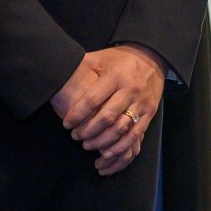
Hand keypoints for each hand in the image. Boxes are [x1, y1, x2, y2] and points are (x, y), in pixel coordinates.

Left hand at [55, 45, 163, 174]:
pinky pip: (135, 135)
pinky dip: (120, 148)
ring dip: (102, 142)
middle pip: (106, 118)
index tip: (66, 124)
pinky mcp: (149, 113)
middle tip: (75, 137)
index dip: (77, 114)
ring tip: (87, 145)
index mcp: (115, 76)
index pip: (93, 100)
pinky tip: (107, 154)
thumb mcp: (100, 57)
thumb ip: (82, 66)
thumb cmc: (120, 59)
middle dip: (88, 131)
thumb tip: (59, 74)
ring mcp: (141, 103)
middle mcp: (130, 90)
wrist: (151, 57)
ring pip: (120, 130)